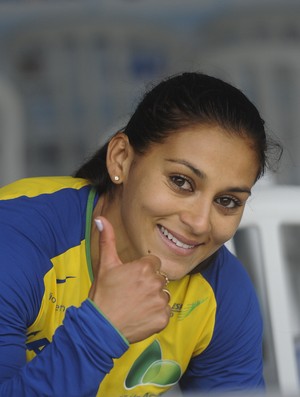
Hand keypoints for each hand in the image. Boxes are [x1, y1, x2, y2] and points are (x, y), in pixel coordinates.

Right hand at [89, 217, 170, 342]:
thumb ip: (107, 239)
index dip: (142, 271)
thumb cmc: (103, 295)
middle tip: (132, 293)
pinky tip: (141, 316)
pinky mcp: (163, 318)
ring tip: (136, 305)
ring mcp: (160, 301)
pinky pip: (165, 312)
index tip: (131, 280)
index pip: (154, 264)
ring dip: (154, 299)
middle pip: (159, 278)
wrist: (101, 327)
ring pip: (163, 294)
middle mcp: (156, 283)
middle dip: (149, 284)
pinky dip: (156, 315)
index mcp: (144, 267)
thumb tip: (100, 218)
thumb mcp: (105, 265)